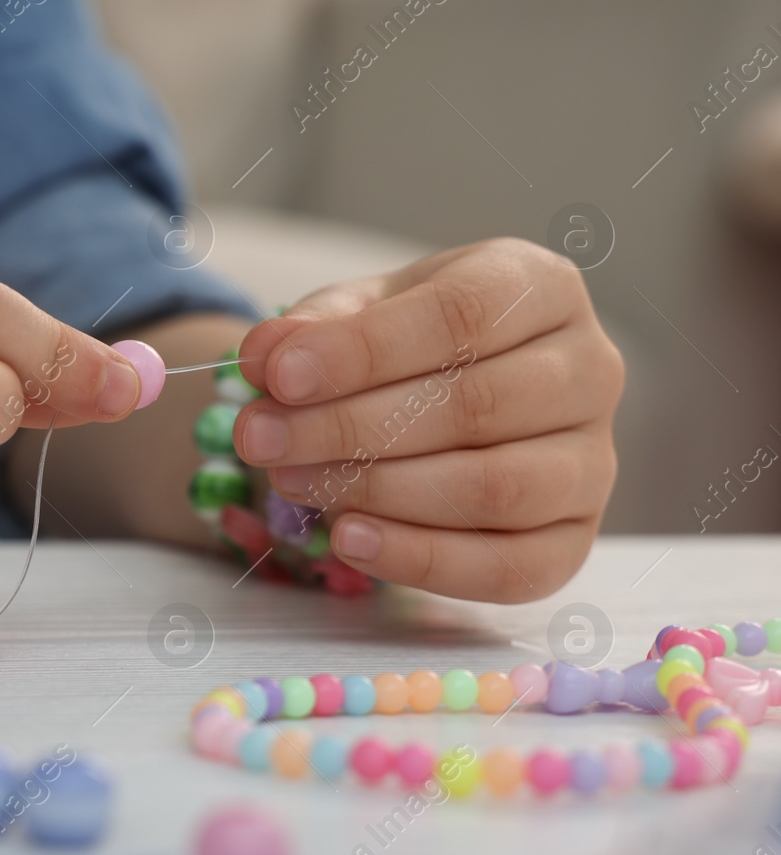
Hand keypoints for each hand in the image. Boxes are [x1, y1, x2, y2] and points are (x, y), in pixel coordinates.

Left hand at [235, 237, 623, 600]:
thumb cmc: (406, 343)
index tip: (280, 376)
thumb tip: (267, 353)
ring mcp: (593, 460)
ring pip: (497, 487)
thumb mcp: (357, 312)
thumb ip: (313, 328)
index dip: (365, 349)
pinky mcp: (575, 538)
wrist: (449, 393)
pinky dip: (424, 559)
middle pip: (477, 405)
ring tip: (292, 482)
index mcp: (543, 287)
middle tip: (261, 439)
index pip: (463, 314)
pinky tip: (351, 538)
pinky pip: (512, 567)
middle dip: (351, 428)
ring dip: (379, 491)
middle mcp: (589, 370)